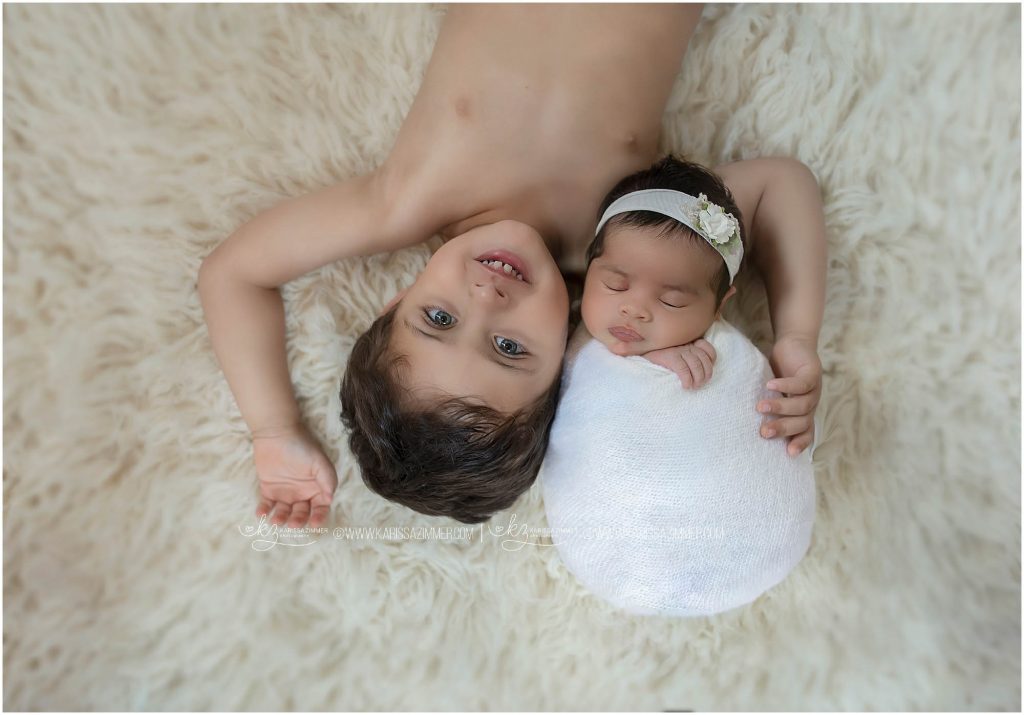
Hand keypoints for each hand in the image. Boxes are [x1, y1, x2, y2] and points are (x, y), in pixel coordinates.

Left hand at [252, 422, 337, 528]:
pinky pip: (267, 505)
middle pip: (301, 513)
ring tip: (276, 521)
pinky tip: (262, 514)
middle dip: (298, 520)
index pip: (320, 507)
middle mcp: (302, 493)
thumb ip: (327, 480)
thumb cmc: (302, 446)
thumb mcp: (319, 462)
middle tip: (292, 524)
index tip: (315, 524)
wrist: (277, 434)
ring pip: (284, 512)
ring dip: (281, 519)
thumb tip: (329, 499)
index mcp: (317, 488)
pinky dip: (264, 511)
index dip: (319, 517)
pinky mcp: (269, 490)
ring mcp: (285, 492)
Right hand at [642, 338, 716, 388]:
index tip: (706, 370)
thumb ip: (686, 356)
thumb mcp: (675, 353)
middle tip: (700, 384)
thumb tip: (699, 371)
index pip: (707, 349)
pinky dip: (687, 379)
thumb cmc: (658, 357)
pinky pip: (684, 369)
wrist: (638, 352)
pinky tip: (685, 386)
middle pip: (704, 359)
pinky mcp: (669, 357)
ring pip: (696, 365)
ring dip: (698, 379)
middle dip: (706, 374)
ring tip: (694, 386)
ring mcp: (677, 350)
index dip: (711, 361)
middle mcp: (685, 345)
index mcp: (688, 343)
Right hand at [760, 334, 821, 456]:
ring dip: (781, 408)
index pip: (806, 432)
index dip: (800, 443)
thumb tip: (744, 423)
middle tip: (764, 432)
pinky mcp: (812, 373)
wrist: (794, 344)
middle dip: (783, 428)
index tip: (788, 453)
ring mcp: (814, 390)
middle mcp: (810, 404)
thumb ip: (768, 407)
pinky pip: (801, 384)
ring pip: (802, 406)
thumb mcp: (775, 393)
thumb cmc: (780, 372)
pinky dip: (785, 386)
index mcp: (804, 412)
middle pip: (802, 423)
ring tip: (760, 407)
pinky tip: (770, 385)